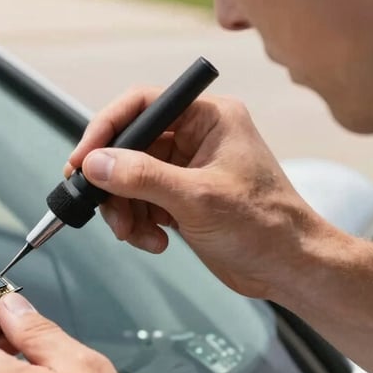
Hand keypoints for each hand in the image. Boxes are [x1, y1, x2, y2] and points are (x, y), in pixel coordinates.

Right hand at [69, 89, 322, 300]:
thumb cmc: (265, 226)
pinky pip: (140, 201)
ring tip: (136, 235)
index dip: (106, 128)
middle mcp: (197, 136)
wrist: (290, 268)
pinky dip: (138, 222)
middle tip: (104, 208)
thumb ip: (142, 177)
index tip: (82, 159)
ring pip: (129, 178)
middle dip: (113, 182)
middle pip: (130, 145)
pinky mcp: (182, 197)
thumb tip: (94, 163)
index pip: (143, 105)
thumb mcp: (198, 199)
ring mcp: (188, 168)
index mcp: (210, 117)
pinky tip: (155, 241)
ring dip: (123, 208)